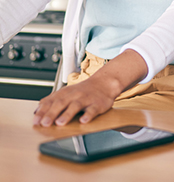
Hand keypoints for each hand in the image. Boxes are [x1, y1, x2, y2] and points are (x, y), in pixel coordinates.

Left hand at [32, 49, 146, 126]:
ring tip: (60, 123)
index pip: (51, 101)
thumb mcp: (66, 93)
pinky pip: (93, 110)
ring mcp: (86, 99)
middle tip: (44, 123)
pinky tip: (83, 120)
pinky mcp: (98, 104)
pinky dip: (88, 115)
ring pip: (76, 105)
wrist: (105, 83)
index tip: (35, 121)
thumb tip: (36, 111)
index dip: (42, 111)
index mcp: (65, 93)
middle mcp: (74, 95)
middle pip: (61, 103)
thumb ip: (52, 101)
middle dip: (51, 113)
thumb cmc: (83, 91)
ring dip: (67, 114)